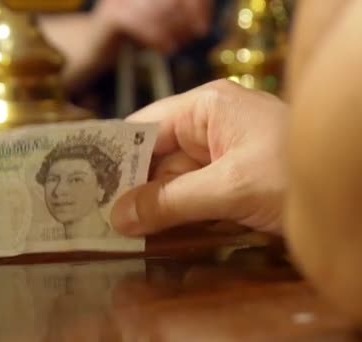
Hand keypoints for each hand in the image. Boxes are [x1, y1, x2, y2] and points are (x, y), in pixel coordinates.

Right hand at [91, 0, 212, 54]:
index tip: (203, 24)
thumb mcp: (157, 20)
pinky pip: (143, 23)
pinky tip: (165, 49)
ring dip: (176, 29)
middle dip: (191, 14)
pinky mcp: (112, 15)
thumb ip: (178, 16)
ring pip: (163, 6)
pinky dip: (158, 37)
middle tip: (197, 33)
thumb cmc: (128, 35)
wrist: (92, 49)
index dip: (200, 4)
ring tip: (177, 45)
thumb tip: (202, 22)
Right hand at [110, 79, 286, 235]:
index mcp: (207, 108)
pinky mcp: (235, 185)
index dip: (113, 155)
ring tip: (114, 235)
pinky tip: (149, 238)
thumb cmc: (299, 175)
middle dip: (131, 189)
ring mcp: (223, 158)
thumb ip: (171, 202)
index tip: (81, 184)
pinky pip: (194, 199)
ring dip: (152, 209)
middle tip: (93, 219)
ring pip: (173, 183)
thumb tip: (117, 218)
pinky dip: (176, 218)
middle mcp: (210, 128)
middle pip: (156, 159)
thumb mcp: (233, 187)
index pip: (145, 127)